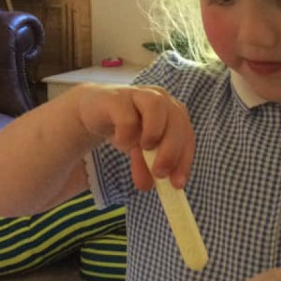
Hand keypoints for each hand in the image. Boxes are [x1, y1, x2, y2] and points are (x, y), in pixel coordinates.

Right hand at [75, 84, 194, 189]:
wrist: (93, 110)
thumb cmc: (125, 129)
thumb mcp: (139, 152)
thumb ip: (146, 167)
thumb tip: (149, 185)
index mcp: (173, 114)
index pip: (187, 136)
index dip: (185, 160)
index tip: (177, 184)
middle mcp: (161, 100)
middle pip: (177, 119)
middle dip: (172, 150)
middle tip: (159, 174)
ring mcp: (139, 95)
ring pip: (156, 105)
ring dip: (153, 132)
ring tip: (143, 148)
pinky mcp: (117, 98)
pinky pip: (127, 115)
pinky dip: (126, 133)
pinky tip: (120, 140)